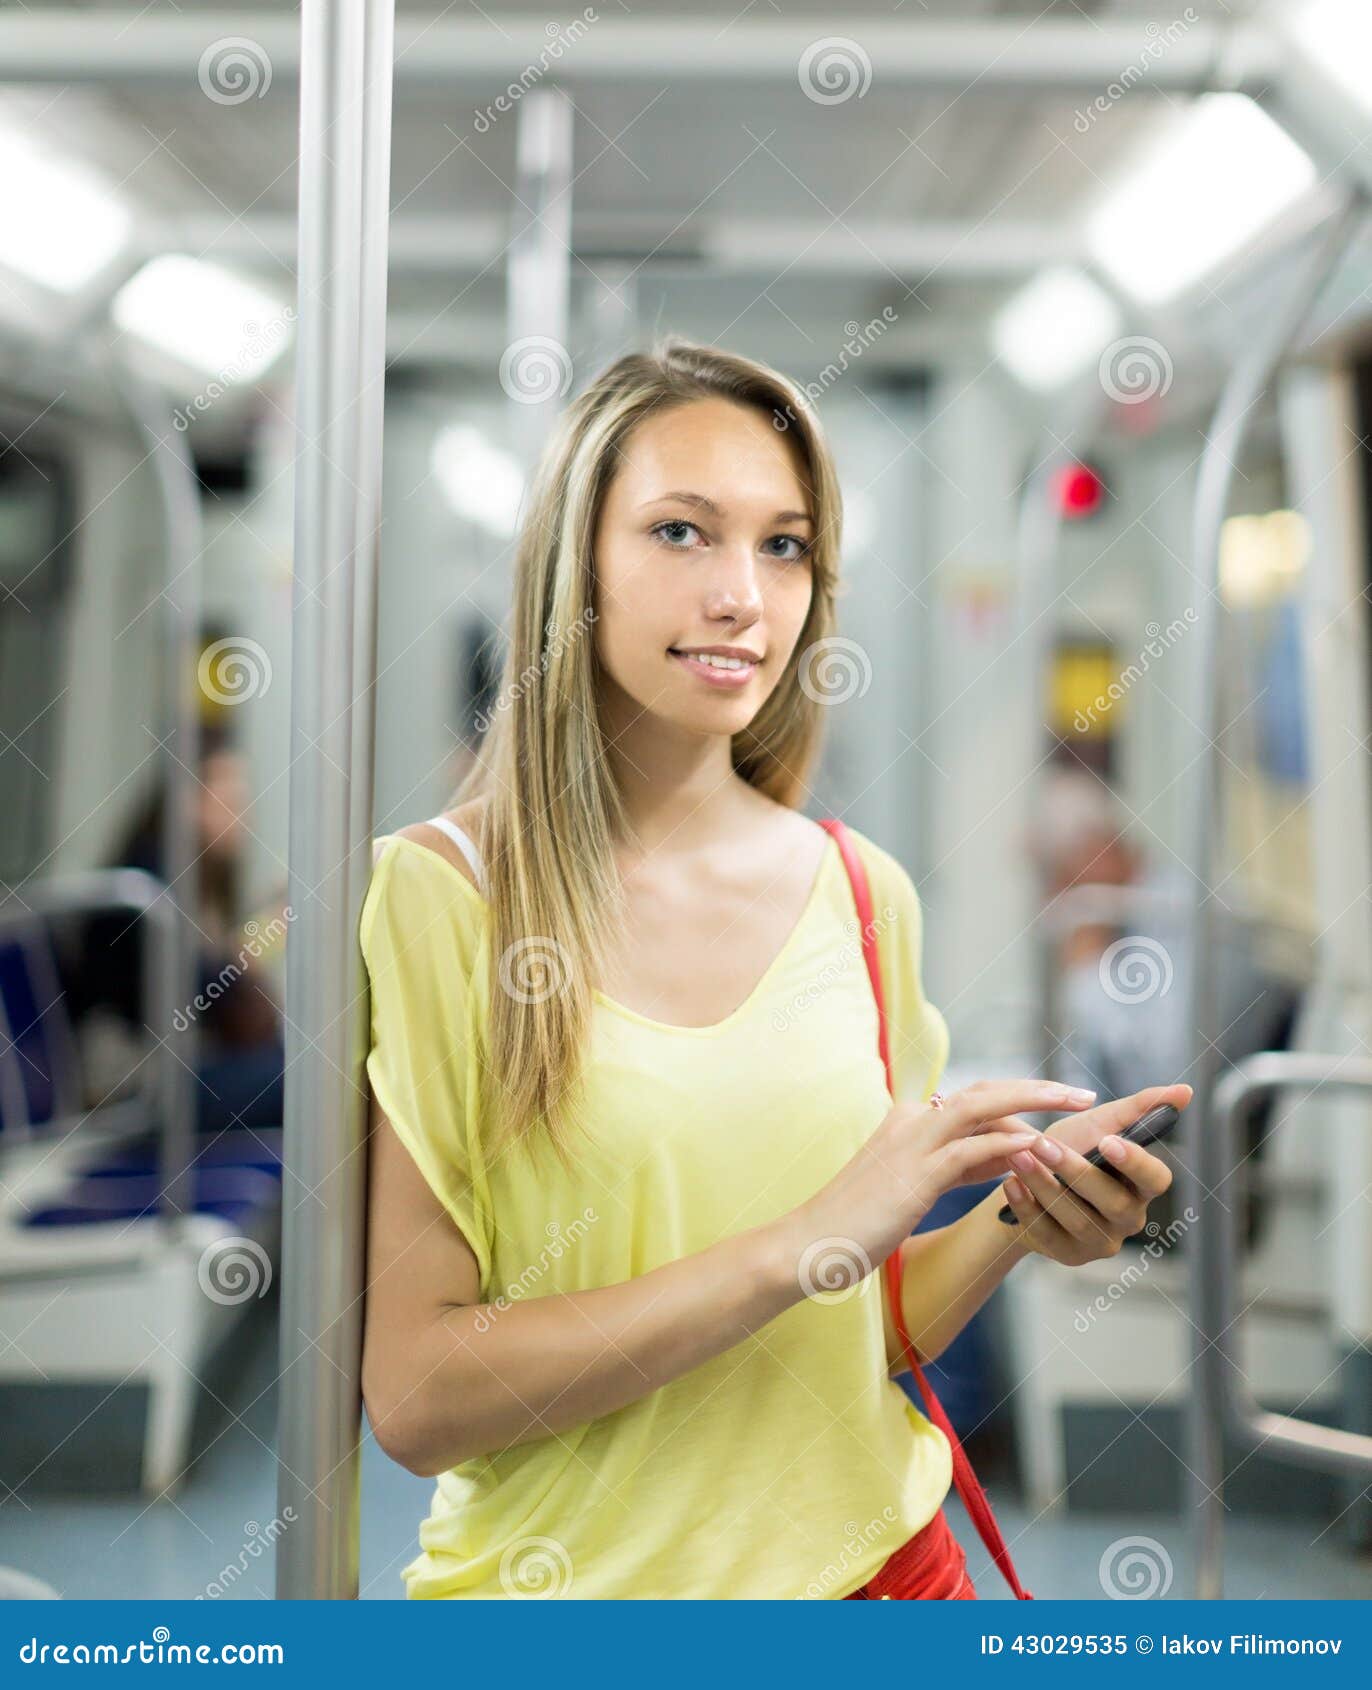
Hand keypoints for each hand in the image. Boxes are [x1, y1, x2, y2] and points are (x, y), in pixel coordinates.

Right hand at [782, 1078, 1100, 1285]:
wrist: (810, 1242)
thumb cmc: (857, 1222)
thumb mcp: (913, 1186)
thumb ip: (957, 1167)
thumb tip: (1004, 1157)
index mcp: (907, 1121)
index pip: (975, 1104)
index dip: (1020, 1108)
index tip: (1057, 1117)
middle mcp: (911, 1120)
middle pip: (985, 1091)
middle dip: (1037, 1088)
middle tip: (1082, 1095)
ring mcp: (912, 1143)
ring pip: (983, 1106)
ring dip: (1034, 1103)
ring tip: (1076, 1107)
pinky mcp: (915, 1173)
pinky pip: (973, 1150)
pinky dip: (1008, 1147)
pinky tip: (1039, 1153)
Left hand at [997, 1083, 1189, 1265]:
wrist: (1028, 1177)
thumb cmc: (1073, 1147)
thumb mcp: (1100, 1123)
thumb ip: (1139, 1108)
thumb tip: (1186, 1091)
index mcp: (1141, 1186)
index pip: (1156, 1179)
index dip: (1136, 1163)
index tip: (1108, 1141)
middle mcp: (1127, 1218)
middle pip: (1111, 1201)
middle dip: (1075, 1171)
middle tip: (1042, 1143)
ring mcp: (1099, 1241)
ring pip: (1075, 1217)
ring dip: (1043, 1184)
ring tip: (1018, 1156)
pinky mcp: (1068, 1254)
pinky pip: (1047, 1234)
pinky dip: (1026, 1207)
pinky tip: (1010, 1183)